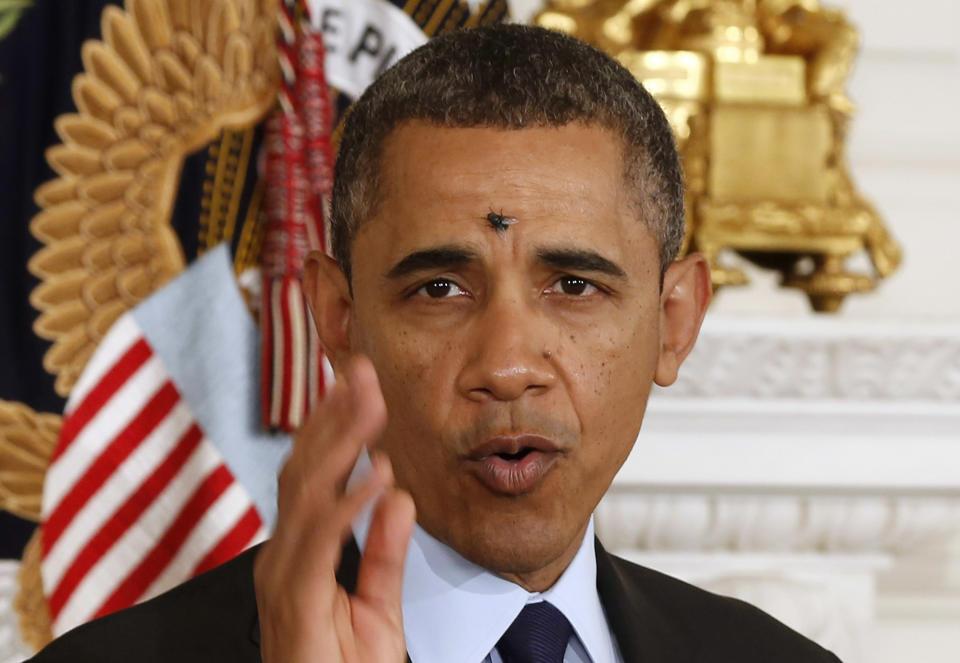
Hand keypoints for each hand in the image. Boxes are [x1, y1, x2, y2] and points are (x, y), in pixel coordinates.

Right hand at [254, 356, 416, 661]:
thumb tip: (396, 495)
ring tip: (366, 402)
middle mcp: (285, 556)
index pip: (315, 476)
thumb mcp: (377, 607)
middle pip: (305, 471)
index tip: (359, 386)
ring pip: (307, 493)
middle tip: (360, 370)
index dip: (335, 427)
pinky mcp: (294, 602)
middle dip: (333, 417)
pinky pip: (320, 543)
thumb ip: (384, 552)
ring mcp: (284, 576)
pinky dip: (346, 506)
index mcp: (302, 552)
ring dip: (339, 443)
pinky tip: (374, 479)